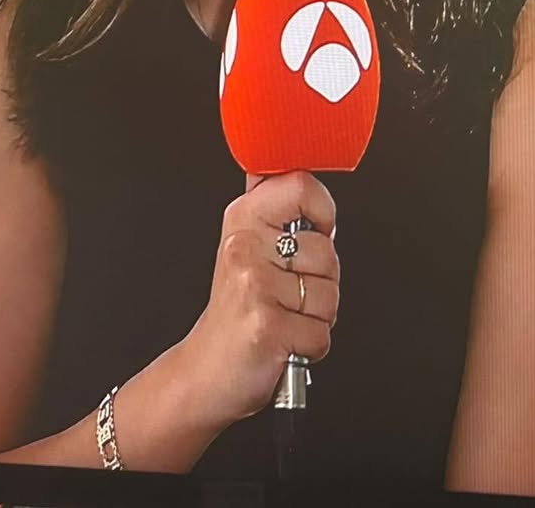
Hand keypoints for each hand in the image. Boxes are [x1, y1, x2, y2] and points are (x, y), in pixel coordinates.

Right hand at [179, 171, 339, 430]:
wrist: (205, 373)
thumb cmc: (235, 311)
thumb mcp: (247, 245)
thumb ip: (270, 203)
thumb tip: (287, 160)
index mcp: (243, 219)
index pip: (302, 186)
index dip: (322, 212)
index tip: (312, 231)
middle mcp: (244, 247)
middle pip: (327, 249)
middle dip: (321, 281)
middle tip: (287, 293)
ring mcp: (254, 286)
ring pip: (329, 294)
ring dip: (316, 317)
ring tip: (284, 317)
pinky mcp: (266, 327)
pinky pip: (321, 334)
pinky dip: (310, 347)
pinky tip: (283, 342)